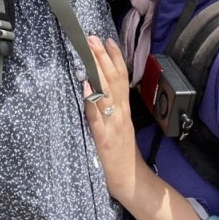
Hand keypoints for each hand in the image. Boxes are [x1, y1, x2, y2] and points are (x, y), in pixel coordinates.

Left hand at [83, 36, 144, 202]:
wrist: (132, 181)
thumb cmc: (122, 154)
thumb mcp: (120, 126)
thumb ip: (113, 109)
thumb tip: (99, 89)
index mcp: (124, 110)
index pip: (121, 78)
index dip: (115, 58)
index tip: (107, 39)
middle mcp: (120, 114)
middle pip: (114, 80)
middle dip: (103, 57)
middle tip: (93, 38)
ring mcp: (112, 125)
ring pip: (106, 93)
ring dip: (97, 70)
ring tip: (89, 52)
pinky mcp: (103, 140)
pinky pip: (96, 118)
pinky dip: (91, 101)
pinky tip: (85, 87)